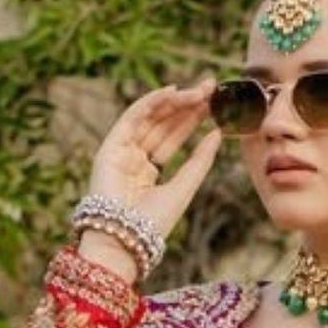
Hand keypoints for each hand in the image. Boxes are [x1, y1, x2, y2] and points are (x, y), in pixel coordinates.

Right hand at [88, 77, 222, 239]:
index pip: (172, 138)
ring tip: (198, 90)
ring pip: (150, 118)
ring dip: (173, 101)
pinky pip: (132, 118)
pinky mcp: (109, 148)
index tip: (213, 102)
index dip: (192, 119)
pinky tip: (171, 92)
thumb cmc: (154, 223)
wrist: (126, 241)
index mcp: (148, 172)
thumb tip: (217, 133)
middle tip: (210, 87)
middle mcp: (133, 159)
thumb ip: (200, 160)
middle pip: (162, 125)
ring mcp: (120, 152)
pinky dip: (150, 103)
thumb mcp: (184, 187)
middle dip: (185, 105)